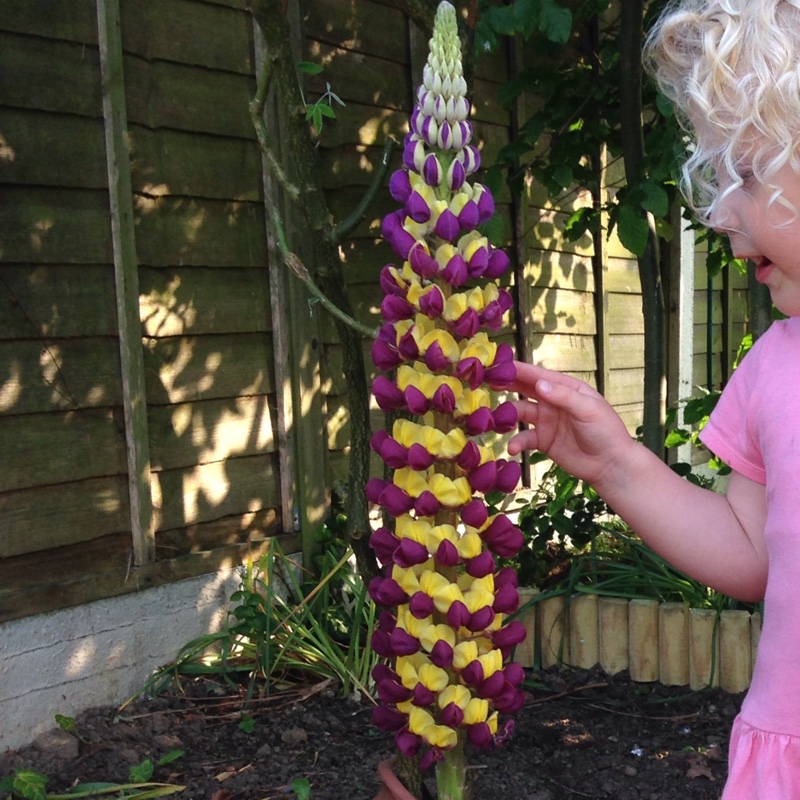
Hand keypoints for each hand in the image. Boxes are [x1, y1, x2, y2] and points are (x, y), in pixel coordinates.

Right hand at [507, 362, 636, 489]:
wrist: (610, 464)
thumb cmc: (605, 431)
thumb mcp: (586, 409)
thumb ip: (562, 396)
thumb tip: (537, 384)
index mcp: (565, 388)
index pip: (537, 375)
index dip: (518, 370)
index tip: (497, 366)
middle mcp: (552, 401)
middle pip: (524, 389)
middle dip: (506, 386)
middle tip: (486, 383)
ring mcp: (546, 421)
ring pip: (520, 413)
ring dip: (508, 416)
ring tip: (497, 421)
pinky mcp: (543, 441)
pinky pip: (524, 438)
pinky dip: (516, 442)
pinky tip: (513, 448)